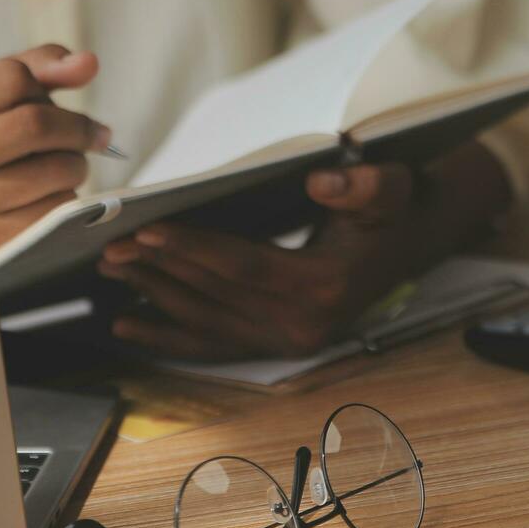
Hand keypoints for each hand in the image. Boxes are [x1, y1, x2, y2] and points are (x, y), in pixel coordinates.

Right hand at [0, 44, 112, 249]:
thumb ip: (38, 70)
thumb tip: (87, 63)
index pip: (10, 78)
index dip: (45, 86)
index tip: (62, 103)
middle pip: (36, 123)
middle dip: (76, 128)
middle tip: (94, 135)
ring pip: (55, 169)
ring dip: (75, 166)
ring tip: (64, 168)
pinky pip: (55, 210)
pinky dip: (65, 201)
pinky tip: (48, 199)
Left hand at [98, 162, 426, 359]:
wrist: (415, 240)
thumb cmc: (395, 209)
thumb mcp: (391, 187)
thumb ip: (364, 185)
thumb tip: (322, 181)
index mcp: (325, 286)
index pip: (244, 265)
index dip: (194, 248)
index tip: (148, 229)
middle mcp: (303, 324)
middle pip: (215, 294)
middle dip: (160, 269)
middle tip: (112, 245)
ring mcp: (288, 341)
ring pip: (205, 320)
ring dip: (154, 295)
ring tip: (112, 269)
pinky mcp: (276, 345)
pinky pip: (212, 346)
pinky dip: (168, 337)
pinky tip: (127, 325)